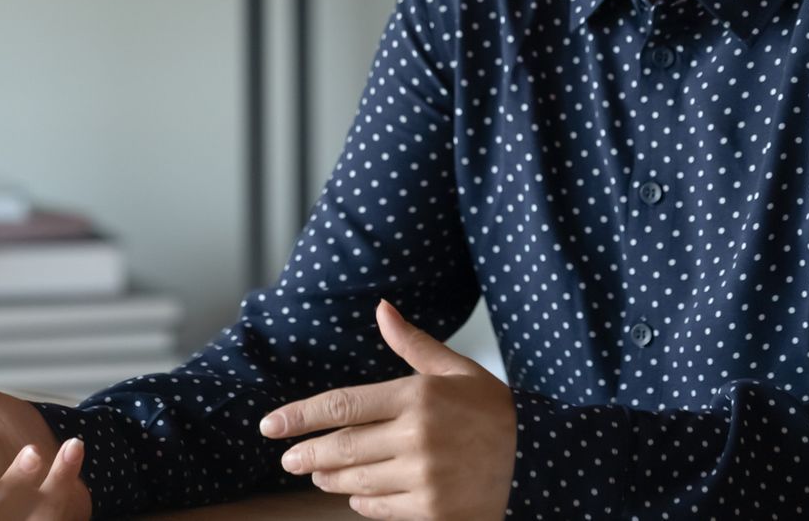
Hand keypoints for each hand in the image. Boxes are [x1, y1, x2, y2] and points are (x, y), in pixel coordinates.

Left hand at [262, 300, 515, 520]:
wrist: (538, 461)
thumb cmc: (493, 410)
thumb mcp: (455, 369)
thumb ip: (412, 343)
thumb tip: (381, 309)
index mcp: (416, 396)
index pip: (342, 405)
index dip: (300, 416)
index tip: (270, 426)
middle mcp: (416, 436)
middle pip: (340, 447)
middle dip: (305, 453)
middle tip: (286, 458)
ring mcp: (424, 477)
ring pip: (355, 480)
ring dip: (329, 477)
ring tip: (317, 472)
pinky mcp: (434, 510)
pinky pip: (380, 507)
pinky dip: (361, 500)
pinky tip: (355, 492)